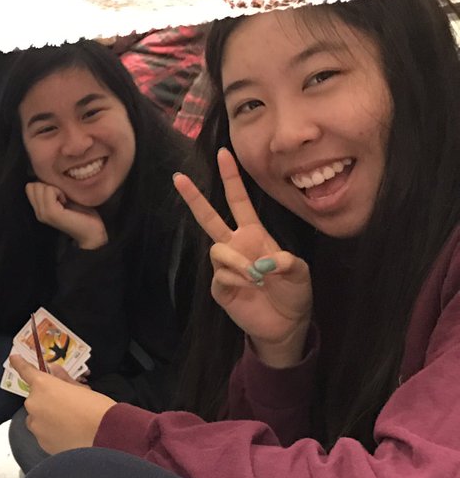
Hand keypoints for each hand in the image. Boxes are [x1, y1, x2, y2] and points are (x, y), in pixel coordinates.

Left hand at [9, 356, 114, 454]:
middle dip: (47, 400)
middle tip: (67, 405)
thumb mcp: (82, 389)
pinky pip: (42, 433)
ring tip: (69, 423)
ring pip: (37, 417)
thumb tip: (53, 371)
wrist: (106, 438)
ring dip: (47, 417)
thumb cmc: (97, 410)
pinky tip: (68, 434)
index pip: (26, 371)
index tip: (14, 358)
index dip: (20, 364)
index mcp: (44, 386)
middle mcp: (34, 404)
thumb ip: (63, 379)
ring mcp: (36, 425)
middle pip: (35, 399)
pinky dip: (51, 432)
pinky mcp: (40, 442)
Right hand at [26, 181, 107, 249]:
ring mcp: (43, 213)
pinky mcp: (51, 213)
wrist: (92, 232)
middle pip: (32, 185)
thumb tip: (49, 173)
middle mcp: (38, 212)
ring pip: (40, 186)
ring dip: (55, 188)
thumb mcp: (64, 198)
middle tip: (62, 196)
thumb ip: (53, 190)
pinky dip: (59, 192)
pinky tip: (66, 201)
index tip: (59, 193)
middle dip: (48, 185)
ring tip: (64, 199)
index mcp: (39, 209)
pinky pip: (49, 191)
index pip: (29, 186)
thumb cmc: (82, 213)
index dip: (44, 184)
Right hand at [174, 149, 311, 367]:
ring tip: (256, 276)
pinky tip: (248, 287)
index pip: (239, 201)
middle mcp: (236, 246)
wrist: (284, 324)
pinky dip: (236, 280)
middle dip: (194, 198)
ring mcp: (225, 266)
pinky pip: (220, 275)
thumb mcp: (301, 273)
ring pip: (217, 249)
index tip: (223, 153)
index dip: (231, 178)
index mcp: (254, 234)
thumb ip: (288, 263)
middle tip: (177, 177)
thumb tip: (266, 262)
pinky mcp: (219, 286)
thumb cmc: (294, 293)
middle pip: (209, 217)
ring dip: (237, 260)